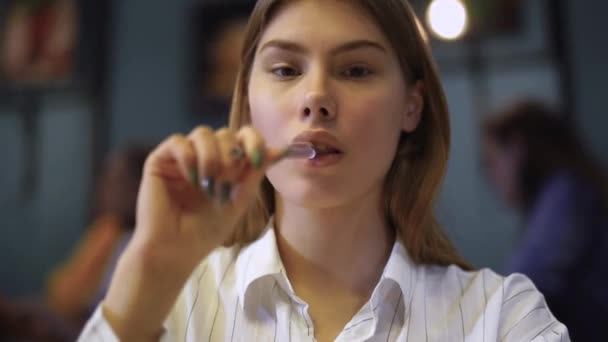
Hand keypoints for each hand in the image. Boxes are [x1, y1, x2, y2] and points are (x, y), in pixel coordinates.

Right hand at [102, 125, 282, 339]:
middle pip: (224, 133)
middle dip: (231, 155)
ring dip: (211, 157)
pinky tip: (192, 179)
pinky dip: (189, 157)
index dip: (254, 141)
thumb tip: (279, 150)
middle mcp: (203, 157)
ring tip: (208, 185)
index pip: (242, 137)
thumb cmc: (205, 231)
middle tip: (226, 182)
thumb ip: (255, 173)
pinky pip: (178, 142)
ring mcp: (181, 157)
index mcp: (224, 165)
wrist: (175, 251)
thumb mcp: (239, 200)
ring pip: (202, 133)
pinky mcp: (159, 160)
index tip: (258, 159)